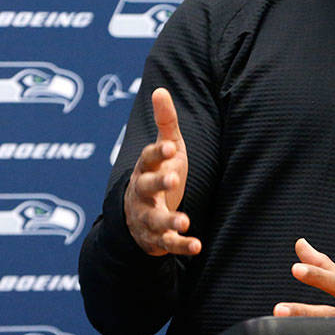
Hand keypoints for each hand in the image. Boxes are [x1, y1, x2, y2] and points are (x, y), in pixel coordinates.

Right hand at [124, 88, 200, 256]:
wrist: (137, 218)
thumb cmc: (157, 174)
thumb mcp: (165, 149)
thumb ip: (165, 122)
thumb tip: (160, 90)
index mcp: (145, 169)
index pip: (148, 158)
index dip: (158, 153)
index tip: (170, 147)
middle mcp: (142, 193)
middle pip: (146, 187)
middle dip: (158, 183)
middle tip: (173, 179)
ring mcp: (147, 217)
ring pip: (154, 219)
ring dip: (169, 220)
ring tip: (185, 220)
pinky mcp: (157, 238)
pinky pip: (168, 243)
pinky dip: (181, 245)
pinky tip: (197, 245)